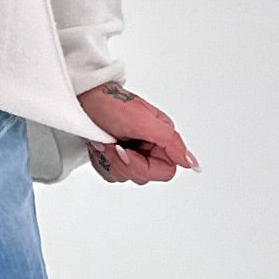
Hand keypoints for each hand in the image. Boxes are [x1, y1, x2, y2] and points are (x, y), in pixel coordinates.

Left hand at [77, 81, 199, 184]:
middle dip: (124, 163)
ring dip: (111, 161)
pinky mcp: (116, 159)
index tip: (128, 151)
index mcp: (162, 138)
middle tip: (114, 145)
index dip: (144, 166)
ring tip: (106, 142)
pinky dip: (102, 162)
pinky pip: (111, 174)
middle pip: (144, 176)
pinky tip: (101, 147)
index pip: (165, 171)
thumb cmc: (112, 105)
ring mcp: (132, 154)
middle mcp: (149, 148)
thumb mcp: (143, 121)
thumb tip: (191, 162)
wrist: (86, 101)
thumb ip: (170, 142)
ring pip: (126, 177)